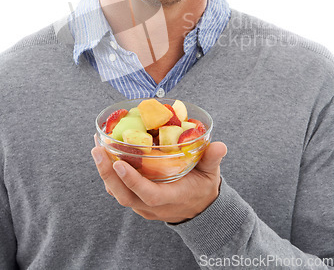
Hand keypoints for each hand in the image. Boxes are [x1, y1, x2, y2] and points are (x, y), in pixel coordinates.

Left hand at [91, 140, 226, 222]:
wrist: (199, 209)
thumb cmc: (204, 188)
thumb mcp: (211, 174)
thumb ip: (213, 159)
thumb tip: (220, 145)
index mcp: (172, 198)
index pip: (148, 194)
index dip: (132, 180)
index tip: (119, 162)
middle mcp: (153, 206)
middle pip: (125, 195)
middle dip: (108, 173)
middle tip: (97, 149)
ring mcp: (143, 206)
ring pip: (118, 193)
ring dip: (104, 172)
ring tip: (96, 148)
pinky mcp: (138, 201)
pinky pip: (118, 190)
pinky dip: (109, 174)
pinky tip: (103, 155)